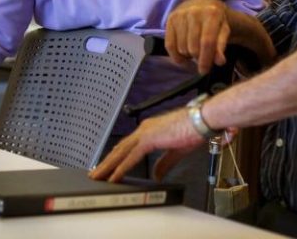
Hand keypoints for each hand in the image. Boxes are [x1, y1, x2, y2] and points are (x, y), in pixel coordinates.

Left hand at [89, 106, 203, 182]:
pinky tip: (114, 176)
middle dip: (106, 162)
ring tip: (98, 176)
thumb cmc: (192, 130)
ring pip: (121, 152)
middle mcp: (144, 129)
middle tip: (95, 173)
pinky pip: (131, 156)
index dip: (116, 157)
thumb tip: (157, 174)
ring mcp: (145, 133)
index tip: (107, 167)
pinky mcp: (149, 138)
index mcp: (149, 131)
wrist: (200, 120)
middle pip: (120, 148)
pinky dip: (121, 167)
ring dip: (108, 165)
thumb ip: (164, 163)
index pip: (127, 146)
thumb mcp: (175, 151)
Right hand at [165, 0, 229, 74]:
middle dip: (198, 58)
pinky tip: (183, 58)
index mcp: (211, 13)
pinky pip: (169, 45)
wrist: (202, 4)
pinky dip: (176, 56)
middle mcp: (194, 12)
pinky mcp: (170, 19)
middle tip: (202, 59)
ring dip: (188, 56)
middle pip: (193, 47)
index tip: (204, 71)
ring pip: (182, 48)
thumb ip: (221, 46)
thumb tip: (219, 62)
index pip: (207, 42)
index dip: (206, 59)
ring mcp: (180, 15)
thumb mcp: (224, 30)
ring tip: (195, 52)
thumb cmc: (215, 20)